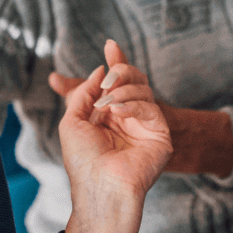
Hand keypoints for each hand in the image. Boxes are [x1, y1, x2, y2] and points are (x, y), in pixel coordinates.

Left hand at [57, 40, 171, 232]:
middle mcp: (128, 118)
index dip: (115, 63)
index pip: (117, 83)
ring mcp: (145, 126)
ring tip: (106, 105)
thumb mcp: (72, 121)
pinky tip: (117, 112)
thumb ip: (84, 93)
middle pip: (134, 79)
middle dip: (120, 71)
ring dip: (122, 91)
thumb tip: (100, 71)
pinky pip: (149, 106)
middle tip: (107, 80)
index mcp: (109, 116)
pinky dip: (131, 104)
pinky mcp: (160, 134)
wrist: (99, 187)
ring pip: (143, 89)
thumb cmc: (83, 161)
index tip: (110, 45)